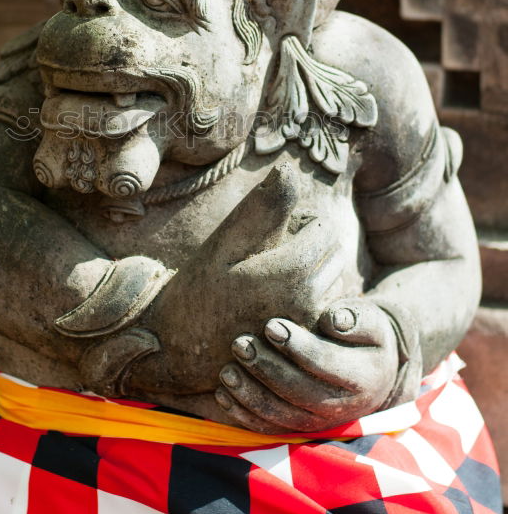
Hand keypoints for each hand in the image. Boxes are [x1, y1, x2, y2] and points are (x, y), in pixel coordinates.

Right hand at [130, 164, 352, 393]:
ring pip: (332, 281)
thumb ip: (264, 205)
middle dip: (310, 244)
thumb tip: (288, 169)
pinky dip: (309, 295)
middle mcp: (308, 302)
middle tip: (272, 249)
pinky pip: (324, 307)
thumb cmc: (200, 287)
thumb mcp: (226, 241)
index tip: (270, 230)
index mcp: (291, 273)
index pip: (322, 229)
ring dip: (312, 270)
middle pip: (333, 254)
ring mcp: (308, 326)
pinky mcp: (303, 342)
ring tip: (273, 275)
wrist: (181, 345)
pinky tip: (277, 299)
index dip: (298, 221)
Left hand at [215, 298, 400, 432]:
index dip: (297, 346)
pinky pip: (268, 428)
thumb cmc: (365, 337)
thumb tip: (333, 320)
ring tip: (226, 369)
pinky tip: (223, 393)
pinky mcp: (298, 429)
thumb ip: (357, 319)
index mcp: (361, 378)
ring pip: (280, 416)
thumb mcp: (371, 322)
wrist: (372, 372)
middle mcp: (340, 407)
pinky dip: (243, 414)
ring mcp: (318, 423)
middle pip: (298, 392)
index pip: (325, 364)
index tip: (270, 325)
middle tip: (240, 343)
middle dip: (266, 369)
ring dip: (249, 394)